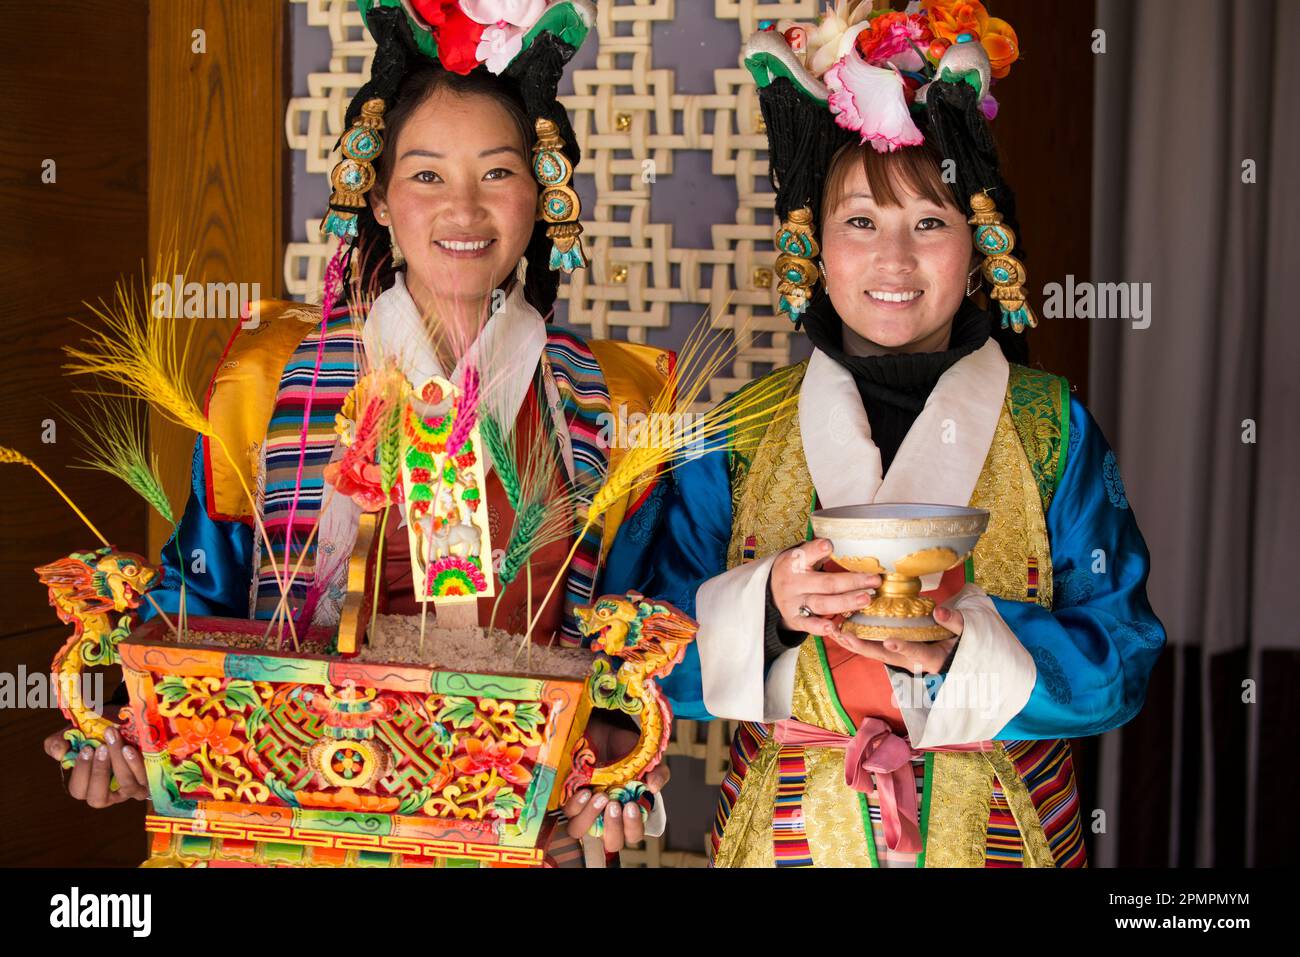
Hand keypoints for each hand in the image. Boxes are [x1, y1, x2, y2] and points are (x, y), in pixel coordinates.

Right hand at [44, 717, 148, 808]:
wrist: (126, 721)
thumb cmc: (97, 732)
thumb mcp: (73, 734)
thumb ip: (58, 743)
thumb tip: (59, 754)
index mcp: (88, 786)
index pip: (79, 791)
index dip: (81, 773)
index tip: (87, 749)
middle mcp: (110, 794)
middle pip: (98, 798)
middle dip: (98, 773)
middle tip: (100, 748)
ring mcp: (131, 790)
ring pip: (125, 786)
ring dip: (119, 762)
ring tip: (115, 740)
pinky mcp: (150, 781)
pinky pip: (144, 780)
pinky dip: (136, 764)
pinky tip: (129, 748)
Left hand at [562, 719, 669, 853]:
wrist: (604, 729)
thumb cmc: (626, 749)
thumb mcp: (645, 759)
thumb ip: (657, 773)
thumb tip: (654, 787)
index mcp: (627, 813)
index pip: (632, 834)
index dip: (632, 827)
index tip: (632, 806)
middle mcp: (604, 817)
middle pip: (610, 841)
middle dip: (613, 827)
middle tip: (614, 804)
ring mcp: (585, 809)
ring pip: (581, 831)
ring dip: (590, 817)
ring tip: (599, 796)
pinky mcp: (568, 798)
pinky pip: (567, 812)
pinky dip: (575, 806)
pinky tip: (583, 791)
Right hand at [770, 538, 880, 637]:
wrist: (770, 591)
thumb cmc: (796, 570)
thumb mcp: (801, 556)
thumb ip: (820, 552)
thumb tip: (853, 545)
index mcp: (795, 562)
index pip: (806, 554)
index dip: (817, 550)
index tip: (829, 545)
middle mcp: (794, 582)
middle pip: (825, 582)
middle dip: (852, 581)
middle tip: (874, 580)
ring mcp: (795, 602)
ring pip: (822, 604)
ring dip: (845, 602)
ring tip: (865, 599)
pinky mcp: (795, 619)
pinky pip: (808, 624)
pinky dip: (820, 627)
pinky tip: (833, 627)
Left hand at [829, 604, 964, 673]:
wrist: (958, 657)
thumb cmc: (963, 643)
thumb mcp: (967, 633)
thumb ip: (956, 623)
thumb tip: (940, 612)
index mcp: (931, 658)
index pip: (916, 654)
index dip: (903, 648)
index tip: (890, 641)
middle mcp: (911, 663)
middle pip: (884, 656)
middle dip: (863, 646)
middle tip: (845, 635)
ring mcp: (900, 659)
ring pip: (873, 653)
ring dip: (853, 643)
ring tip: (833, 630)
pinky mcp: (893, 653)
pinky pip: (871, 648)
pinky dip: (855, 640)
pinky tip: (839, 629)